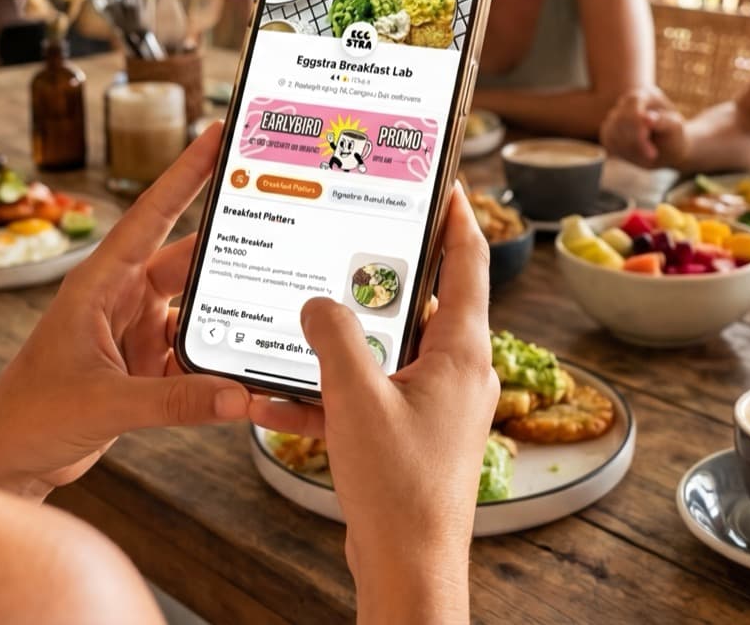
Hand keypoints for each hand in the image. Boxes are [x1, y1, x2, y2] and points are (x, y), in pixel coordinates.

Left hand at [0, 126, 249, 497]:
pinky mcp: (146, 365)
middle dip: (230, 246)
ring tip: (277, 300)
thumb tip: (238, 395)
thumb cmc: (29, 417)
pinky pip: (195, 351)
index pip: (151, 216)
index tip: (216, 135)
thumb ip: (174, 400)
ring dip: (229, 310)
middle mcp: (119, 298)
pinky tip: (248, 364)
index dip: (185, 173)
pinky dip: (219, 358)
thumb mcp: (103, 404)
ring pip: (197, 307)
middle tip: (278, 218)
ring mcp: (134, 330)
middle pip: (187, 261)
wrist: (7, 461)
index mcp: (98, 283)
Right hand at [250, 188, 497, 618]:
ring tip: (304, 311)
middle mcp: (457, 373)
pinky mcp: (410, 436)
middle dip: (381, 273)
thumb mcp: (355, 397)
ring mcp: (435, 406)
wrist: (408, 567)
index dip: (456, 216)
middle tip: (352, 234)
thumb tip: (317, 304)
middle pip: (424, 300)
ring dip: (345, 338)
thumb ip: (333, 338)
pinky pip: (369, 395)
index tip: (443, 182)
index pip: (468, 262)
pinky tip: (282, 394)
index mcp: (462, 352)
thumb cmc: (400, 488)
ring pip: (388, 349)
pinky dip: (332, 391)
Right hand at [601, 87, 688, 169]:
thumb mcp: (675, 129)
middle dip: (635, 140)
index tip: (651, 148)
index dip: (637, 123)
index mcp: (647, 95)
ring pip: (611, 130)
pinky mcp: (609, 129)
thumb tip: (646, 118)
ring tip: (648, 154)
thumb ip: (662, 122)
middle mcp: (628, 102)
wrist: (668, 148)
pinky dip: (622, 152)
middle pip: (620, 117)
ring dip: (629, 148)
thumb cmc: (674, 136)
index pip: (633, 101)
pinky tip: (637, 154)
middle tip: (652, 154)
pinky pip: (608, 140)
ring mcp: (617, 114)